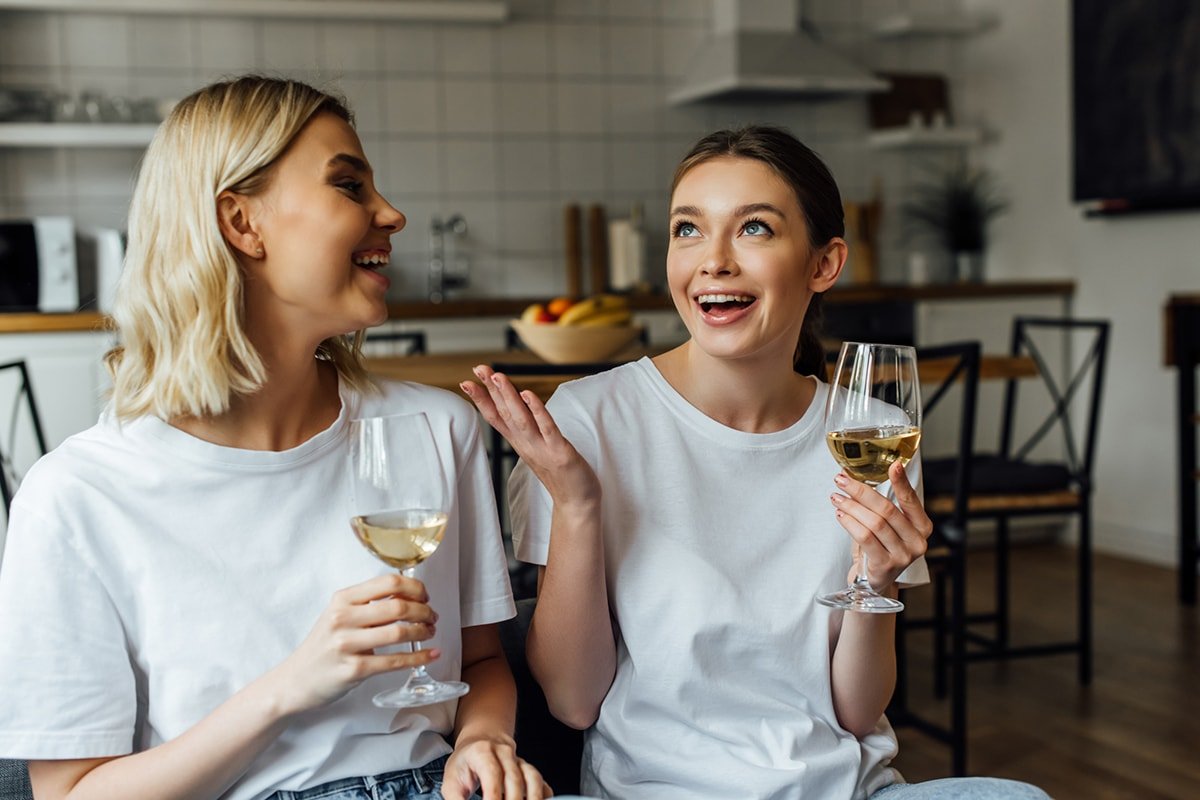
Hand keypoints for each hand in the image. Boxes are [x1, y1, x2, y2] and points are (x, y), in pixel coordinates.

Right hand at [270, 573, 438, 714]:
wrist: (295, 680)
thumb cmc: (323, 646)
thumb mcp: (339, 615)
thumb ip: (368, 604)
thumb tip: (410, 597)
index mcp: (343, 599)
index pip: (389, 582)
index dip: (415, 587)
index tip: (425, 596)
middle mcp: (343, 618)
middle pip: (398, 606)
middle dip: (424, 611)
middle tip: (433, 617)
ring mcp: (347, 645)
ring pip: (399, 632)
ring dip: (423, 631)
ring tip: (430, 632)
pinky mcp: (354, 670)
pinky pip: (395, 661)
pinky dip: (419, 657)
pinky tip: (431, 654)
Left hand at [441, 734, 552, 798]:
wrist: (481, 742)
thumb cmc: (465, 763)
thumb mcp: (451, 780)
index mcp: (482, 752)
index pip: (492, 773)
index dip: (493, 795)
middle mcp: (504, 753)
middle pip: (514, 779)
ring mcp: (519, 761)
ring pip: (532, 778)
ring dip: (532, 798)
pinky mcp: (528, 770)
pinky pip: (541, 783)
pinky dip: (542, 796)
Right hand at [461, 366, 599, 508]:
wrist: (577, 503)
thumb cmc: (560, 474)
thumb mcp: (537, 449)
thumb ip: (526, 429)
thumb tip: (518, 407)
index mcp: (520, 443)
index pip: (496, 417)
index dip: (481, 399)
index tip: (466, 382)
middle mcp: (526, 445)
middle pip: (504, 414)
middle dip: (490, 390)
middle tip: (478, 369)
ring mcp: (542, 449)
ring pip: (521, 419)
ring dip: (508, 397)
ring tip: (498, 376)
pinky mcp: (560, 453)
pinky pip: (547, 428)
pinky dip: (537, 411)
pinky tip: (528, 395)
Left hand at [830, 461, 931, 589]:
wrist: (875, 581)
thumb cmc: (880, 548)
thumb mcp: (886, 525)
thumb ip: (879, 505)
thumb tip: (854, 475)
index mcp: (922, 527)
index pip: (911, 500)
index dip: (902, 482)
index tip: (893, 464)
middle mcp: (917, 542)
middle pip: (887, 510)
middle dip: (861, 491)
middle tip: (842, 480)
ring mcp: (903, 555)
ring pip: (874, 523)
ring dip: (851, 506)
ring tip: (836, 497)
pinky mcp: (885, 565)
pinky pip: (865, 538)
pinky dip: (850, 523)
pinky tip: (840, 514)